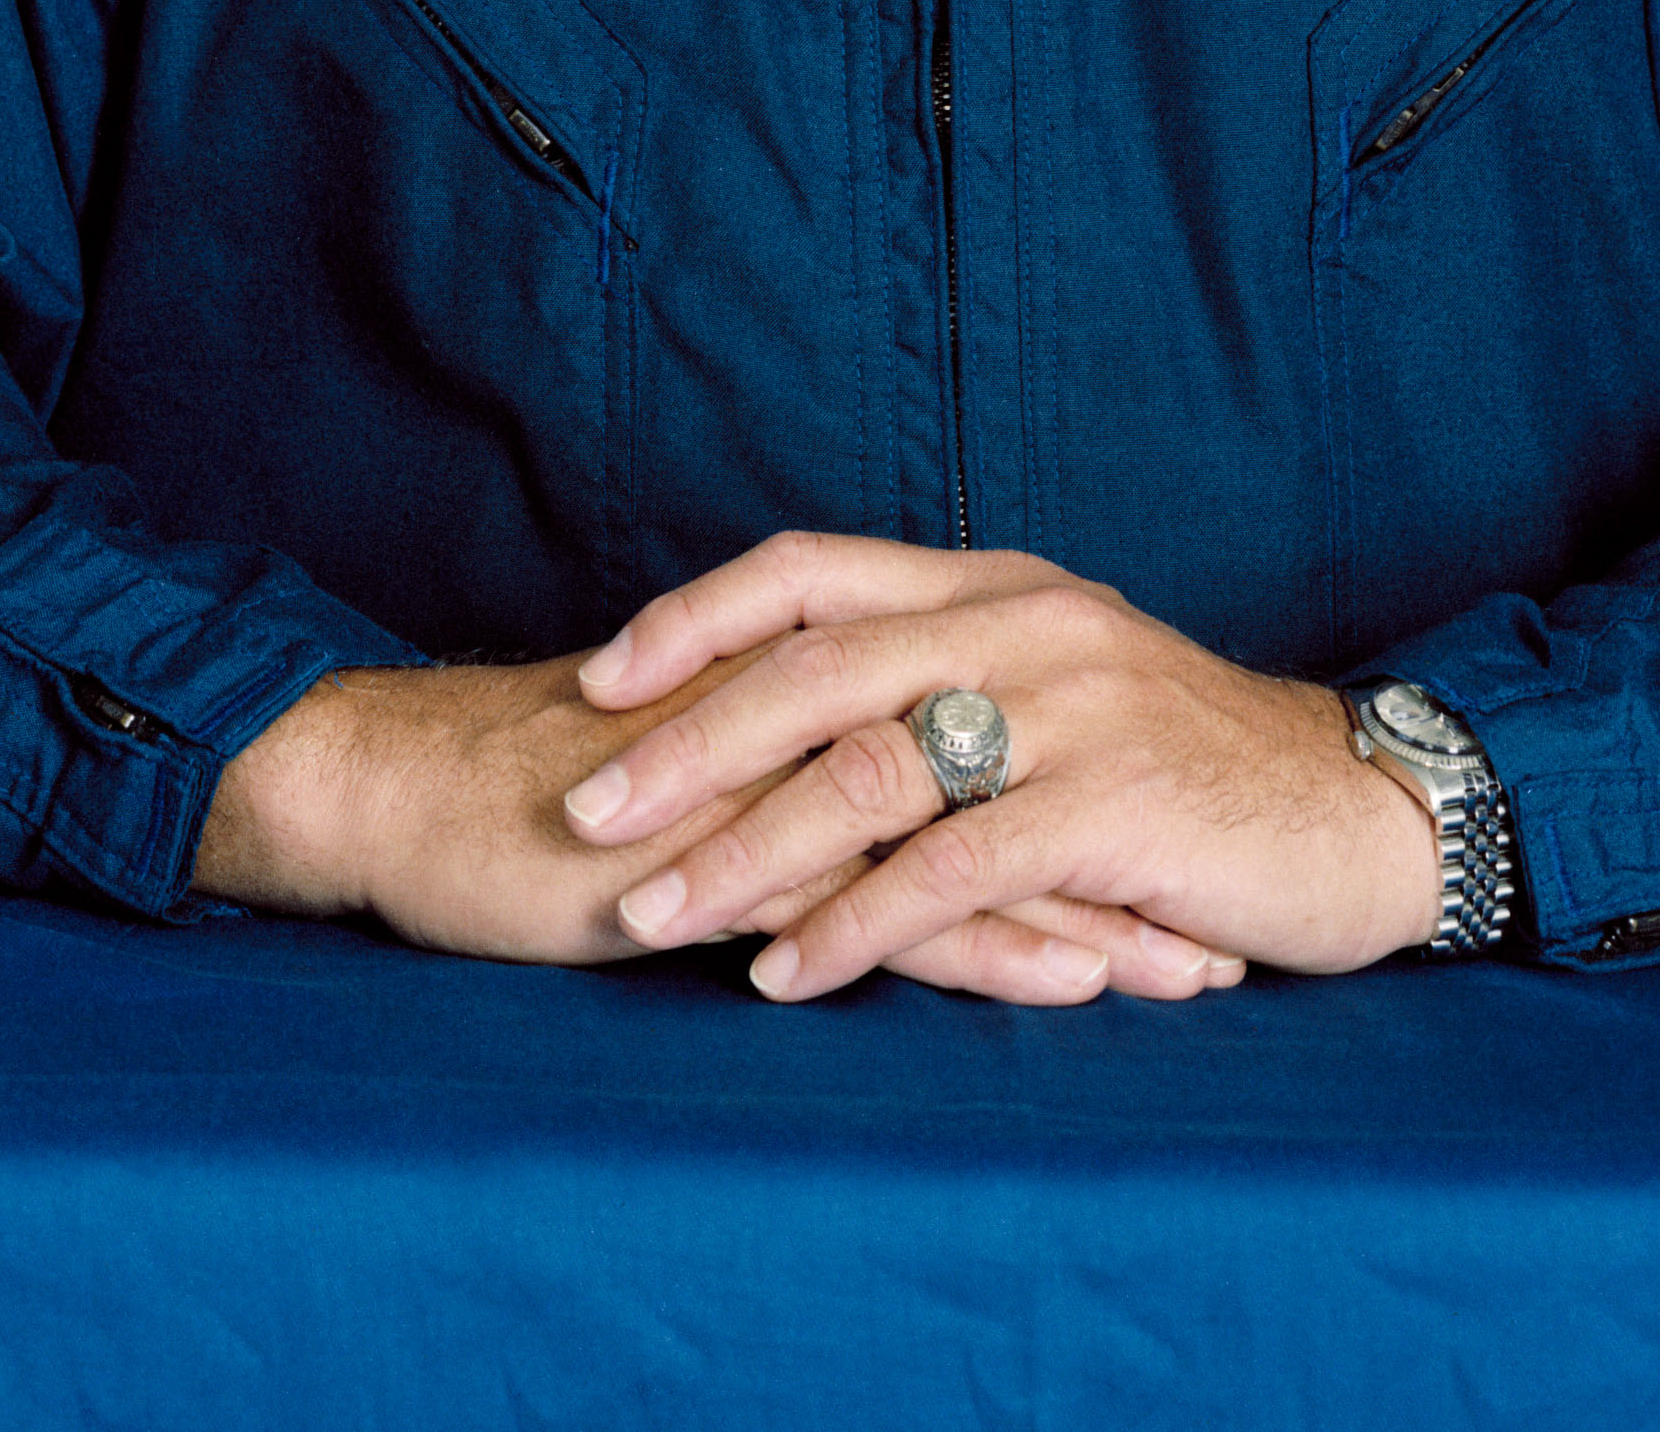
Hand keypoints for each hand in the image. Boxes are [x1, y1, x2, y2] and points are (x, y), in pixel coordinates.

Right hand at [187, 647, 1232, 1002]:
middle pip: (1012, 768)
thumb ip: (796, 773)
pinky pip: (890, 902)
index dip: (1096, 776)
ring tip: (1196, 966)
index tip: (1198, 837)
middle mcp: (818, 710)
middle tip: (1239, 908)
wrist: (419, 795)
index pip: (991, 720)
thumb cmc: (550, 790)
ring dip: (1092, 904)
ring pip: (975, 833)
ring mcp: (786, 777)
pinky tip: (1069, 983)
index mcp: (818, 676)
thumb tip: (887, 809)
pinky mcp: (744, 851)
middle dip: (1131, 843)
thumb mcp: (701, 771)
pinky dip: (990, 945)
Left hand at [560, 532, 1444, 1001]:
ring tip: (652, 913)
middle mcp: (1024, 624)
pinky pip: (952, 869)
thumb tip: (795, 716)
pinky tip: (788, 976)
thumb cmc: (1194, 765)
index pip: (812, 568)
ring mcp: (1071, 712)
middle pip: (814, 666)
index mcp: (997, 583)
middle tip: (582, 805)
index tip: (598, 674)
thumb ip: (950, 680)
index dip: (695, 616)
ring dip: (744, 848)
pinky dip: (856, 929)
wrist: (1361, 807)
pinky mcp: (1112, 810)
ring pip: (867, 770)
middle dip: (683, 741)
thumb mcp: (1065, 683)